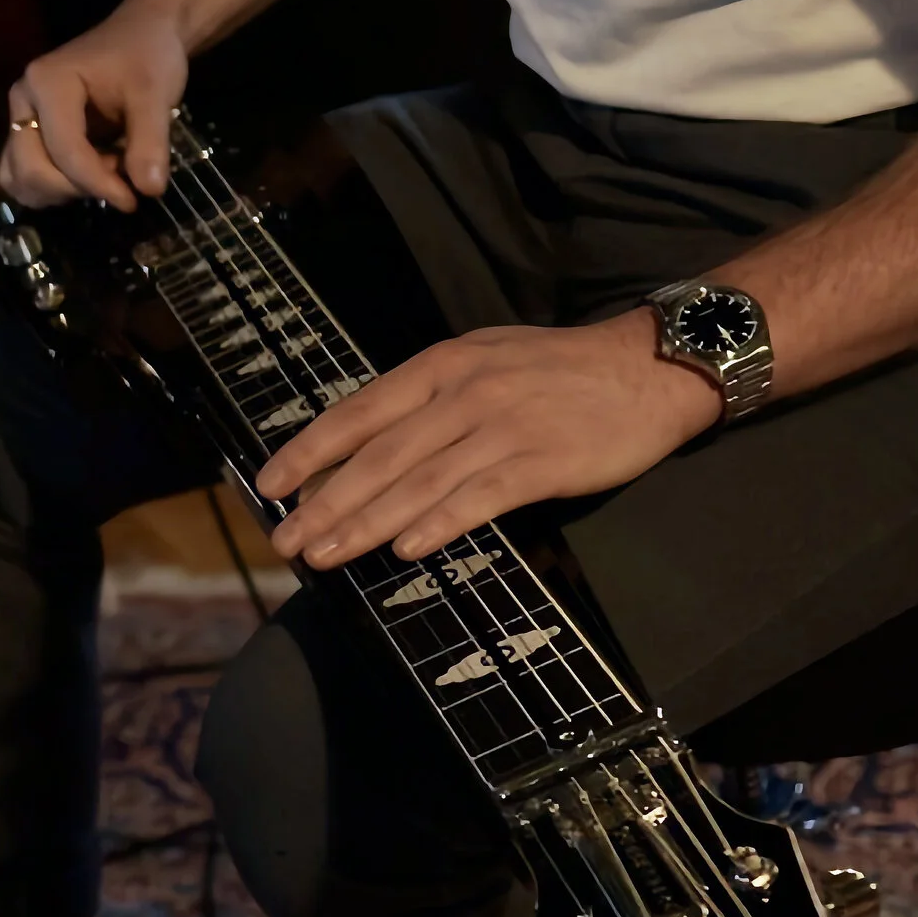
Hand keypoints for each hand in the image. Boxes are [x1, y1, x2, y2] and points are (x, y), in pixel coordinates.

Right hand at [0, 3, 189, 211]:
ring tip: (103, 173)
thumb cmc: (147, 56)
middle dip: (76, 188)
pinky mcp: (29, 132)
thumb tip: (149, 191)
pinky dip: (54, 188)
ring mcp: (22, 117)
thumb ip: (151, 142)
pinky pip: (25, 174)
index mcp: (47, 83)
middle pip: (31, 170)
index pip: (64, 151)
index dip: (98, 183)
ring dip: (61, 191)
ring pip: (20, 178)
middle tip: (119, 180)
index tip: (133, 201)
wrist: (143, 35)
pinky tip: (90, 175)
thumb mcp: (156, 93)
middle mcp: (23, 101)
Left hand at [257, 311, 719, 568]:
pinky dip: (439, 523)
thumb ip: (430, 397)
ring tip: (326, 556)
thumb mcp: (485, 360)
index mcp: (442, 365)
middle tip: (286, 541)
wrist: (647, 368)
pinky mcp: (541, 460)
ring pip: (419, 480)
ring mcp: (503, 425)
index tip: (270, 486)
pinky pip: (479, 496)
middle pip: (380, 454)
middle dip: (325, 501)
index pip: (360, 410)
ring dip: (366, 522)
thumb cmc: (560, 370)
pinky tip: (406, 549)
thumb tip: (370, 445)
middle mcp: (465, 391)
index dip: (310, 450)